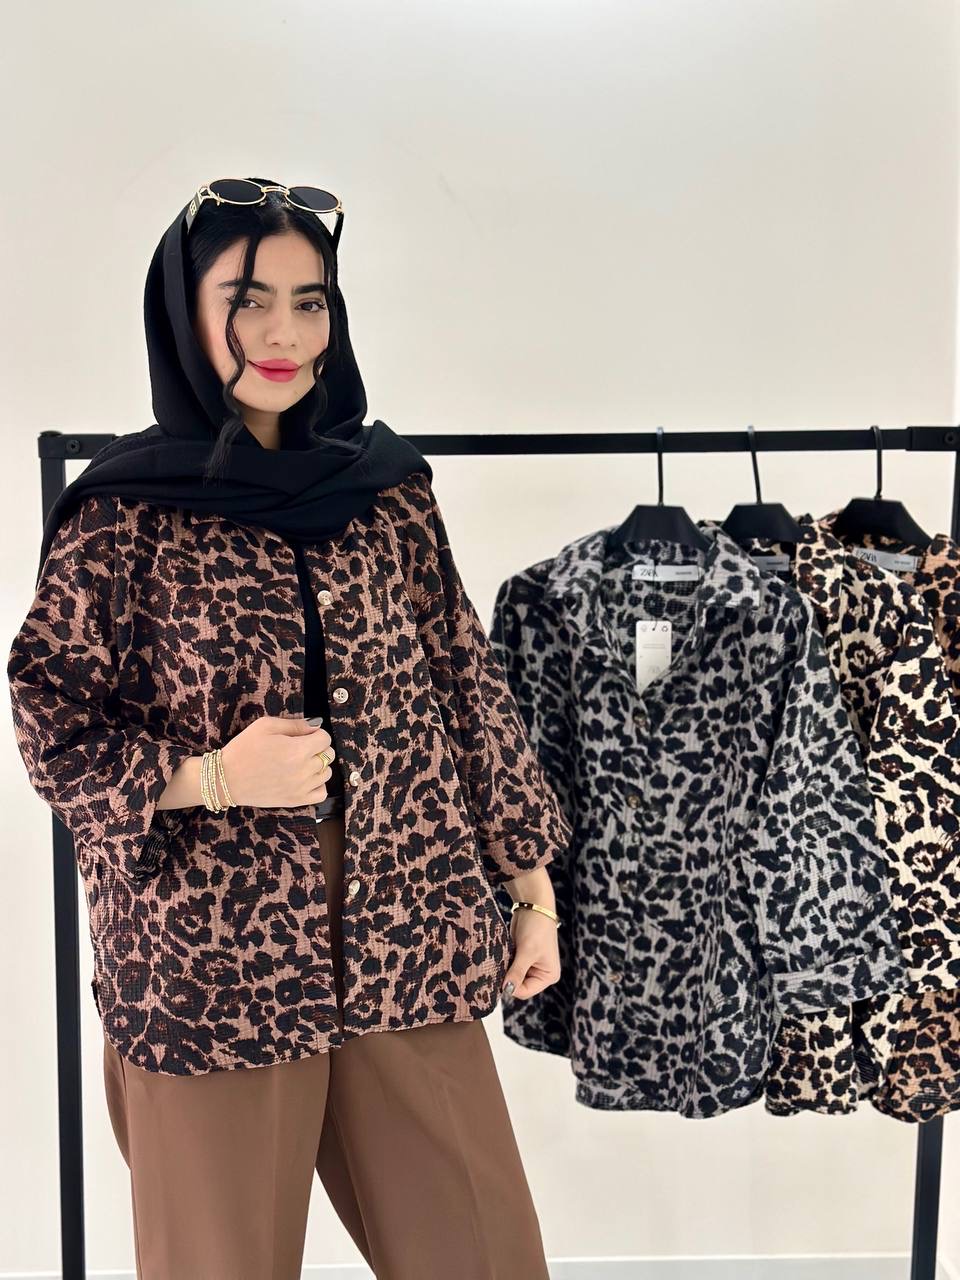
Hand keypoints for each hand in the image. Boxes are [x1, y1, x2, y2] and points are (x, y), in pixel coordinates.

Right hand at [219, 713, 335, 807]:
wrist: (226, 778)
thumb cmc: (243, 749)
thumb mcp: (266, 726)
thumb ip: (295, 724)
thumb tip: (316, 725)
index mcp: (297, 750)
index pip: (325, 739)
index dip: (316, 734)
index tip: (304, 735)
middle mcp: (303, 771)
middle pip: (328, 755)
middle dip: (318, 748)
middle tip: (300, 748)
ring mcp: (301, 788)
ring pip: (326, 773)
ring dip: (318, 766)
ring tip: (299, 763)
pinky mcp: (296, 801)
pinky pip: (322, 793)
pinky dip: (318, 785)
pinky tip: (304, 778)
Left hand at [501, 907, 560, 999]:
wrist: (533, 906)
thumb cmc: (537, 927)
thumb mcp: (527, 951)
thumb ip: (517, 972)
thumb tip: (506, 990)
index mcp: (548, 976)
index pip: (525, 991)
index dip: (511, 987)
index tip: (499, 978)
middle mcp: (540, 974)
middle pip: (518, 985)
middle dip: (507, 977)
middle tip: (499, 966)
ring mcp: (530, 966)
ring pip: (511, 976)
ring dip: (504, 969)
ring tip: (501, 958)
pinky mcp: (521, 958)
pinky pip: (508, 966)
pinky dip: (503, 962)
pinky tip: (500, 955)